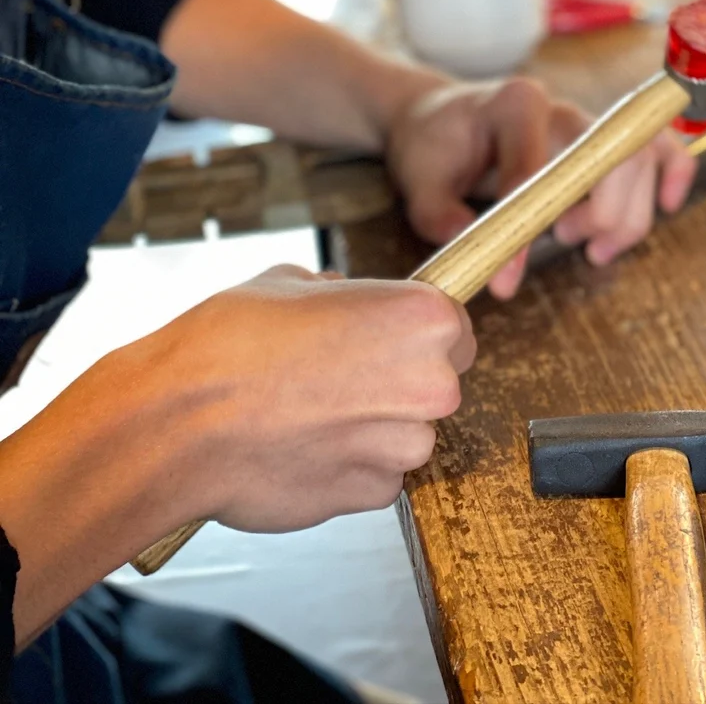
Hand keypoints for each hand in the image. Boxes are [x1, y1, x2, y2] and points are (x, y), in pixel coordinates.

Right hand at [142, 266, 475, 530]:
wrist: (181, 422)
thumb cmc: (230, 346)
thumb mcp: (289, 281)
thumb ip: (337, 292)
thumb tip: (341, 296)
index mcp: (421, 319)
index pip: (454, 328)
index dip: (418, 335)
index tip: (392, 340)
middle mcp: (429, 383)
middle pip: (438, 384)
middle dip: (398, 381)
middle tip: (340, 375)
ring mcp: (404, 445)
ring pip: (407, 434)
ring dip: (372, 427)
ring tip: (310, 412)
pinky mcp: (374, 494)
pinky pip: (378, 475)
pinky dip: (350, 465)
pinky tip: (303, 445)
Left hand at [386, 77, 695, 300]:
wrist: (441, 118)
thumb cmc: (433, 144)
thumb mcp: (418, 182)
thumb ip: (440, 217)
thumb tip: (475, 257)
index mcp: (515, 104)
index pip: (534, 169)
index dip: (525, 228)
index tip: (507, 280)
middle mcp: (560, 106)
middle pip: (609, 158)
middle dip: (600, 215)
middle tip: (566, 245)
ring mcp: (587, 121)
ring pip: (639, 160)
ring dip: (628, 214)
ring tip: (590, 248)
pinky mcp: (602, 139)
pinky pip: (658, 146)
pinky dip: (673, 173)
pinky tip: (665, 205)